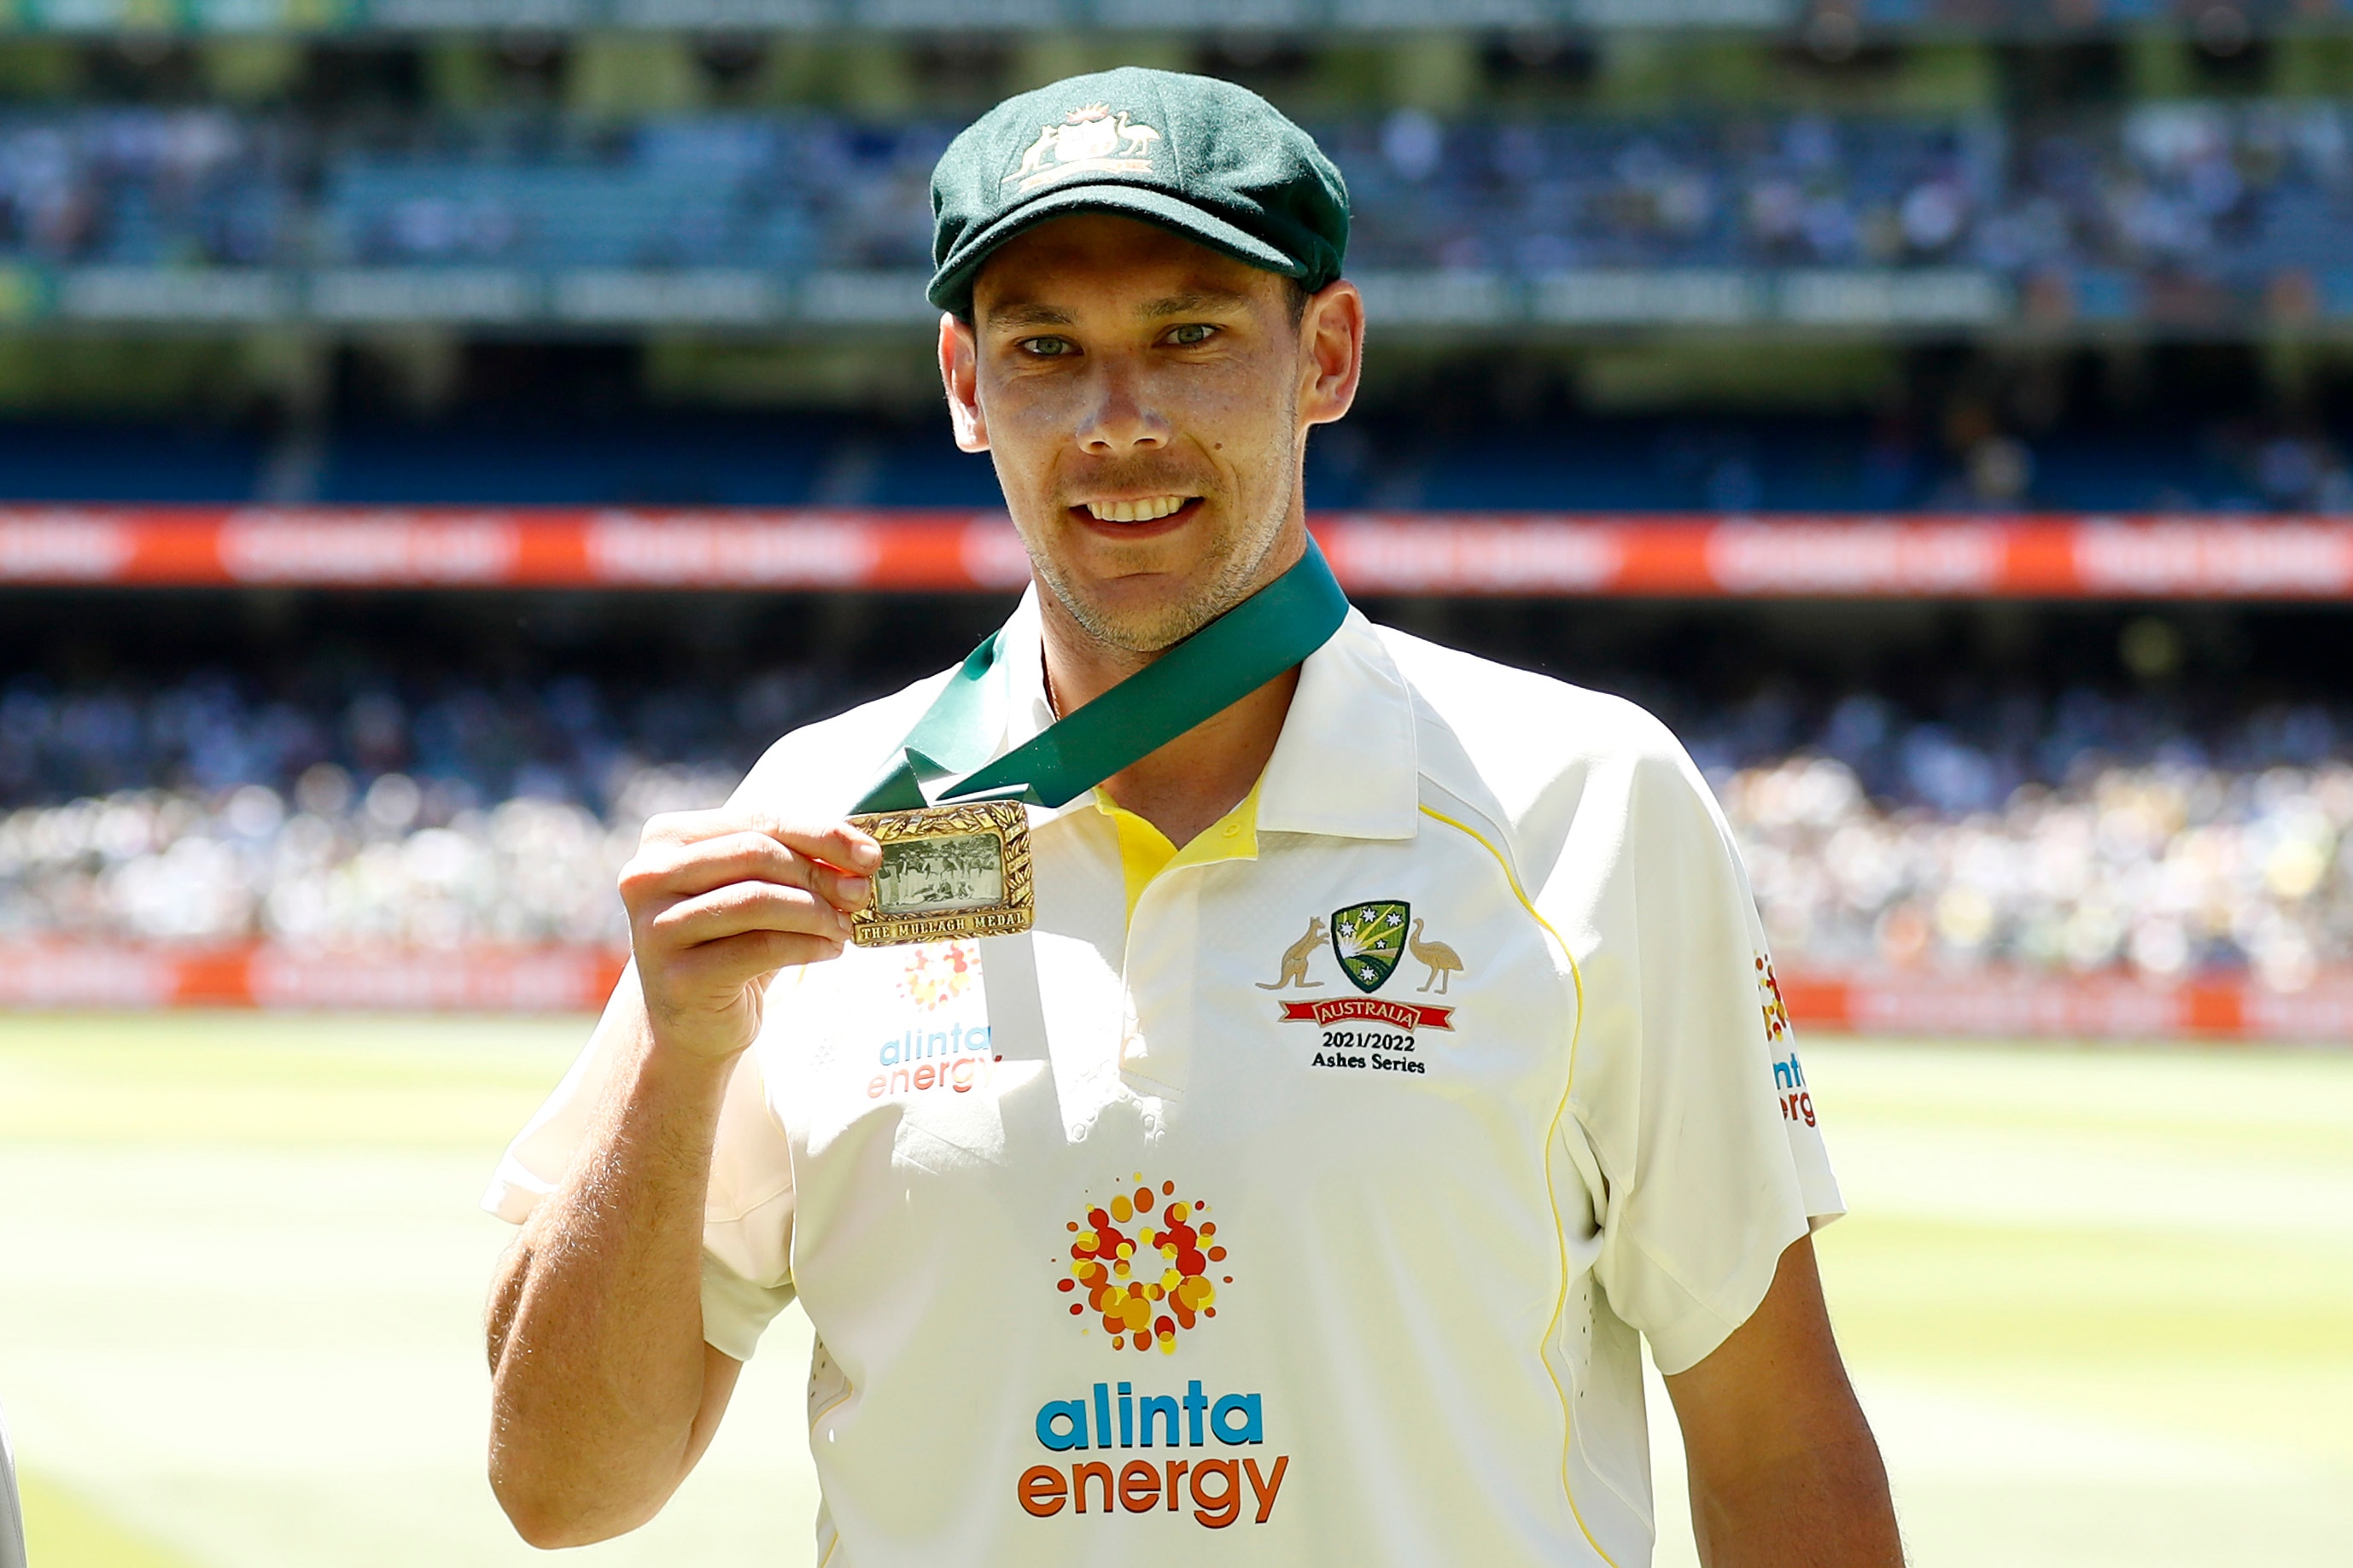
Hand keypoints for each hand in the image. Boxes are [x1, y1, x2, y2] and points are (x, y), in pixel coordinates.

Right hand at [618, 810, 880, 1062]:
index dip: (820, 833)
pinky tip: (830, 950)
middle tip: (861, 892)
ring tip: (845, 925)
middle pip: (756, 854)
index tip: (870, 853)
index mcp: (665, 839)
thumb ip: (794, 862)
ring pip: (757, 900)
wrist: (693, 1023)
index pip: (756, 820)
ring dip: (816, 911)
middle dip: (820, 873)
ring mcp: (656, 929)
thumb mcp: (756, 891)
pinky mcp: (678, 977)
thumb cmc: (731, 943)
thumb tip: (860, 852)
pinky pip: (760, 948)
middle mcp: (648, 877)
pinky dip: (807, 945)